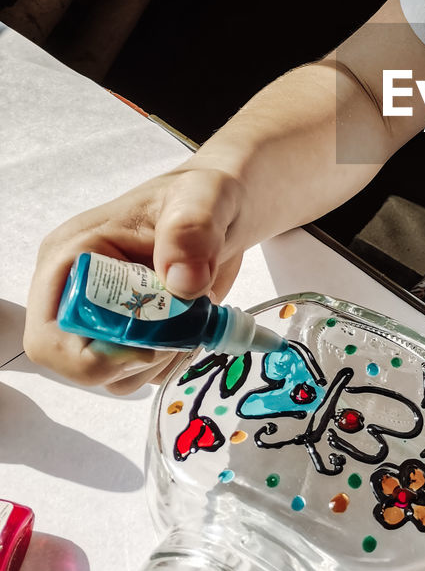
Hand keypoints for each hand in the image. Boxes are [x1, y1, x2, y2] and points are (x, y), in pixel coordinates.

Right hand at [24, 165, 245, 392]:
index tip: (156, 333)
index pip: (50, 337)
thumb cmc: (203, 194)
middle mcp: (75, 293)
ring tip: (194, 313)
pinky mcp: (131, 333)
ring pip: (113, 375)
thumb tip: (183, 282)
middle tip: (183, 324)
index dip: (97, 354)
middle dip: (135, 356)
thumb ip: (191, 231)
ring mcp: (102, 317)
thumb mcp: (203, 199)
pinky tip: (195, 322)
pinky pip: (142, 372)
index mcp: (69, 257)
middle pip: (76, 366)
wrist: (228, 209)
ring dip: (160, 358)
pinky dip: (172, 358)